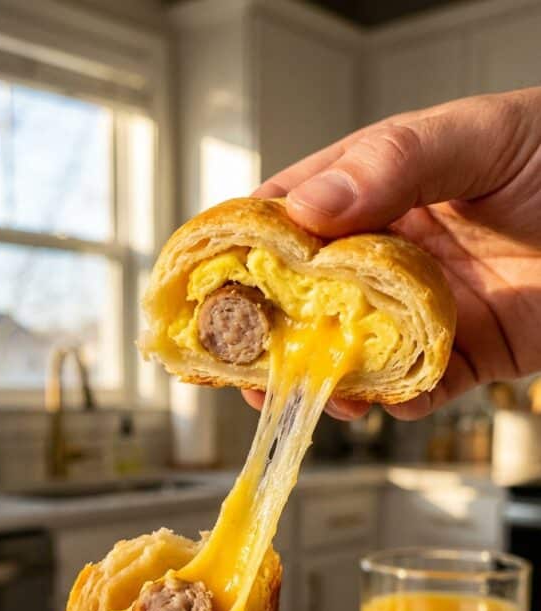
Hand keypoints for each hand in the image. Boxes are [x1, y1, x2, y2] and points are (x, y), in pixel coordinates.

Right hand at [245, 87, 540, 419]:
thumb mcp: (474, 136)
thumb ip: (394, 161)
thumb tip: (308, 210)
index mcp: (382, 189)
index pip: (295, 217)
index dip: (247, 249)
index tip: (209, 281)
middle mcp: (394, 253)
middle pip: (312, 298)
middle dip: (272, 333)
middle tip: (243, 361)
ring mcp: (427, 308)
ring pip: (358, 352)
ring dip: (328, 378)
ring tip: (310, 392)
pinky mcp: (468, 354)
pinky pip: (422, 388)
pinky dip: (400, 402)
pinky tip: (385, 402)